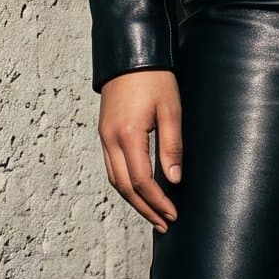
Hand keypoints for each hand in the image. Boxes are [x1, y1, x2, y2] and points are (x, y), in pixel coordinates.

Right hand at [97, 69, 183, 229]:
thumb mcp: (171, 110)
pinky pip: (111, 167)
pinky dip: (124, 185)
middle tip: (164, 223)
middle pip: (124, 187)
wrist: (130, 55)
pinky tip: (138, 191)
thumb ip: (171, 146)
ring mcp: (104, 137)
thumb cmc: (155, 79)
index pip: (141, 181)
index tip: (173, 213)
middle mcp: (110, 140)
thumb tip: (174, 179)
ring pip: (115, 180)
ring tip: (153, 214)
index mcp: (128, 135)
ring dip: (133, 200)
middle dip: (145, 208)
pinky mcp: (104, 133)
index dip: (157, 201)